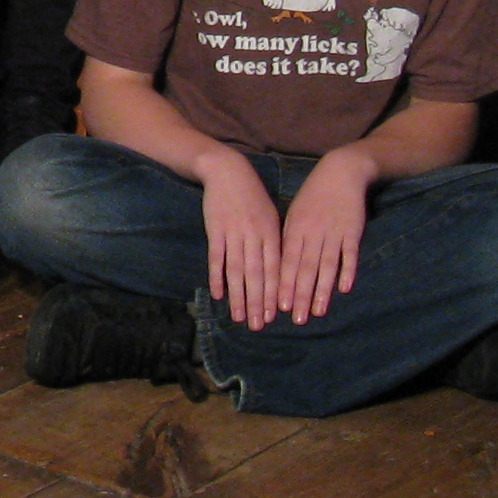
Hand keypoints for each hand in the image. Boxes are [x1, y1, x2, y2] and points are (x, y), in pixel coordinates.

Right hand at [200, 151, 281, 325]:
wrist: (228, 172)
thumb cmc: (253, 195)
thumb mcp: (271, 215)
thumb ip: (275, 242)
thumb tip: (282, 271)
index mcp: (272, 232)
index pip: (275, 269)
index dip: (275, 293)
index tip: (276, 316)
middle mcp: (254, 235)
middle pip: (257, 275)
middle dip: (258, 302)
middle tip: (258, 325)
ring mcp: (234, 233)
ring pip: (237, 270)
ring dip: (238, 295)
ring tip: (239, 317)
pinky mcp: (215, 230)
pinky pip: (217, 258)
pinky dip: (217, 277)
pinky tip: (218, 294)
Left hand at [273, 154, 370, 324]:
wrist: (340, 173)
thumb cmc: (313, 196)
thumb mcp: (294, 213)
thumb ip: (289, 238)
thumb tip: (279, 265)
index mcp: (295, 229)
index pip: (287, 262)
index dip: (284, 285)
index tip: (279, 307)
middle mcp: (312, 233)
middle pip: (305, 269)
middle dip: (301, 295)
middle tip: (297, 319)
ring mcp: (333, 232)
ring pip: (326, 265)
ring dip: (322, 290)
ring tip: (318, 311)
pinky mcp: (353, 231)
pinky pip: (349, 254)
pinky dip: (347, 271)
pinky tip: (344, 289)